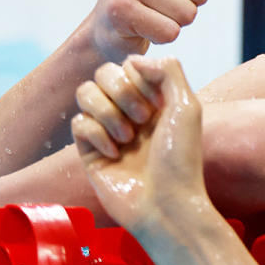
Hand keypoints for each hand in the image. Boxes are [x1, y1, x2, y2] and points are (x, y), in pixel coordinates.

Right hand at [72, 56, 205, 230]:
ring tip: (127, 137)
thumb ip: (168, 71)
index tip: (157, 102)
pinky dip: (96, 135)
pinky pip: (77, 122)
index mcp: (154, 99)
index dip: (139, 77)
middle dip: (121, 91)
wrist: (165, 205)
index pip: (129, 64)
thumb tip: (136, 59)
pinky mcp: (89, 152)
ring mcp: (108, 130)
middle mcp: (130, 111)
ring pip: (85, 93)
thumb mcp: (186, 107)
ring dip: (107, 111)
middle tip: (143, 118)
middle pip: (103, 73)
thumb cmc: (180, 159)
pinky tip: (114, 155)